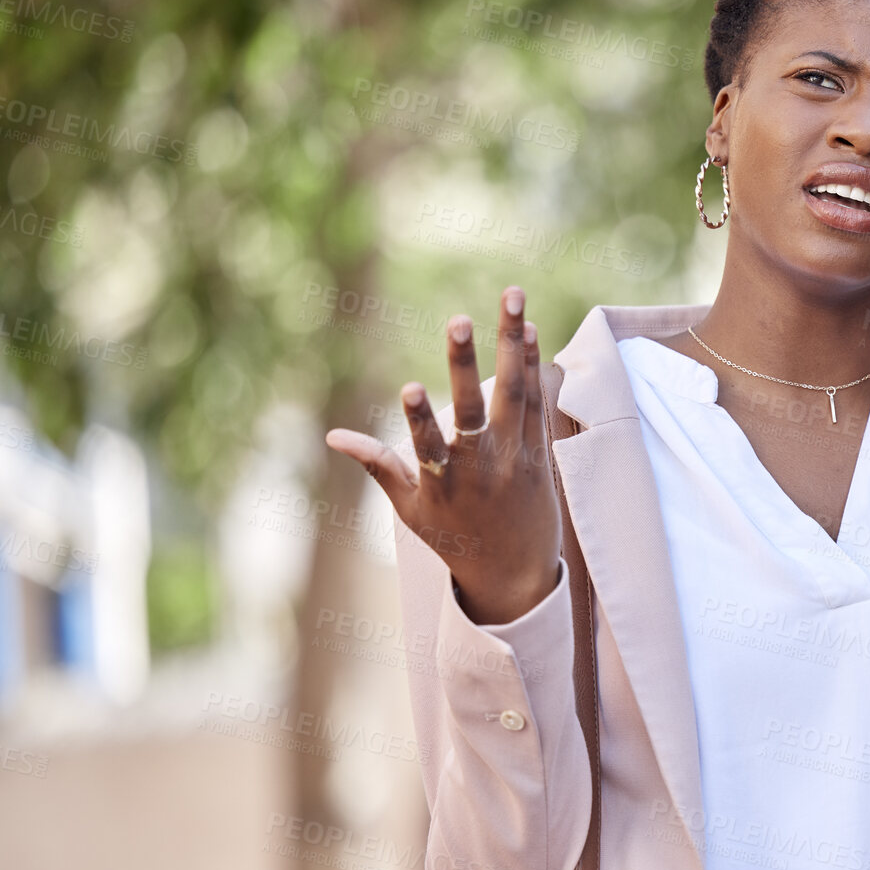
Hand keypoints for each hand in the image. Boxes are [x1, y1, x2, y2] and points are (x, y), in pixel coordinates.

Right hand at [325, 286, 561, 624]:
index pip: (427, 447)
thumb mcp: (410, 510)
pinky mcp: (538, 453)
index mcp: (441, 484)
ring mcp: (513, 459)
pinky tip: (528, 330)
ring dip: (512, 344)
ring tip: (511, 297)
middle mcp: (480, 469)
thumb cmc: (454, 538)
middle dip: (465, 363)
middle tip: (457, 319)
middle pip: (476, 409)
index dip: (418, 419)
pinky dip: (532, 365)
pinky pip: (536, 403)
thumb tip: (331, 436)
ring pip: (515, 395)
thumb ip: (377, 465)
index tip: (410, 388)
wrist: (516, 572)